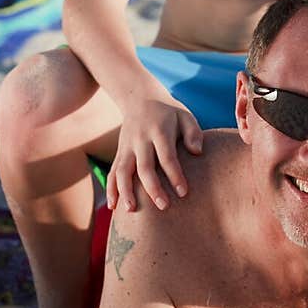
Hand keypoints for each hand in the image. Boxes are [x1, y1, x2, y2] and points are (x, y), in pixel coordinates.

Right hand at [106, 98, 203, 212]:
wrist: (139, 98)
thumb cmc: (169, 113)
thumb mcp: (185, 116)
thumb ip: (193, 133)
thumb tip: (197, 152)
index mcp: (159, 131)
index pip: (167, 157)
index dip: (175, 175)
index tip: (183, 193)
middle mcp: (140, 140)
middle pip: (144, 167)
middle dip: (152, 188)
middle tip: (163, 206)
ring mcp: (126, 146)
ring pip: (122, 171)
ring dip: (125, 191)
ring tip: (131, 210)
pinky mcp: (119, 152)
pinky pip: (112, 172)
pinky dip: (111, 189)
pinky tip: (113, 206)